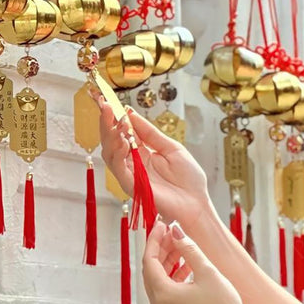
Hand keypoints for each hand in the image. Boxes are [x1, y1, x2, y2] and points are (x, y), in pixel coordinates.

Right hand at [97, 100, 211, 236]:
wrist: (197, 203)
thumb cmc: (188, 179)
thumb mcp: (171, 147)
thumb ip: (150, 133)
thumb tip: (131, 113)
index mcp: (141, 154)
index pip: (121, 133)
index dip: (113, 118)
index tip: (108, 101)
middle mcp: (132, 164)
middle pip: (111, 142)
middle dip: (107, 123)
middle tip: (106, 106)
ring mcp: (130, 176)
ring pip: (110, 155)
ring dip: (111, 136)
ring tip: (117, 120)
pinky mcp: (132, 187)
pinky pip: (119, 169)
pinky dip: (118, 154)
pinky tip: (123, 141)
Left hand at [142, 217, 250, 303]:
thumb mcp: (207, 272)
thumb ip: (189, 249)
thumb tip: (176, 231)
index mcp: (162, 294)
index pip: (149, 260)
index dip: (154, 240)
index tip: (162, 225)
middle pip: (151, 270)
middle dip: (160, 249)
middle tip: (171, 232)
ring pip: (158, 280)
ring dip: (167, 262)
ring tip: (181, 246)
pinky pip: (165, 291)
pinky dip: (172, 276)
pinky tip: (186, 265)